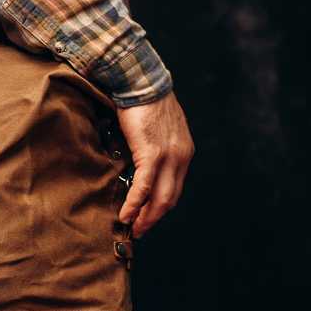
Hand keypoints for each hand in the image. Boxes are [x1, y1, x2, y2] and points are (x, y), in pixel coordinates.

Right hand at [116, 91, 193, 237]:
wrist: (141, 81)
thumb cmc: (145, 100)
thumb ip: (156, 146)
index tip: (148, 216)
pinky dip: (134, 204)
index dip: (161, 206)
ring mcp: (168, 157)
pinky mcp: (151, 154)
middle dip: (154, 217)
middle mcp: (181, 157)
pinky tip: (126, 215)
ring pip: (159, 197)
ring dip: (145, 217)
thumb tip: (142, 160)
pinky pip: (143, 187)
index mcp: (184, 152)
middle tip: (140, 229)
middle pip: (170, 198)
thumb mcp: (158, 128)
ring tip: (133, 228)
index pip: (175, 188)